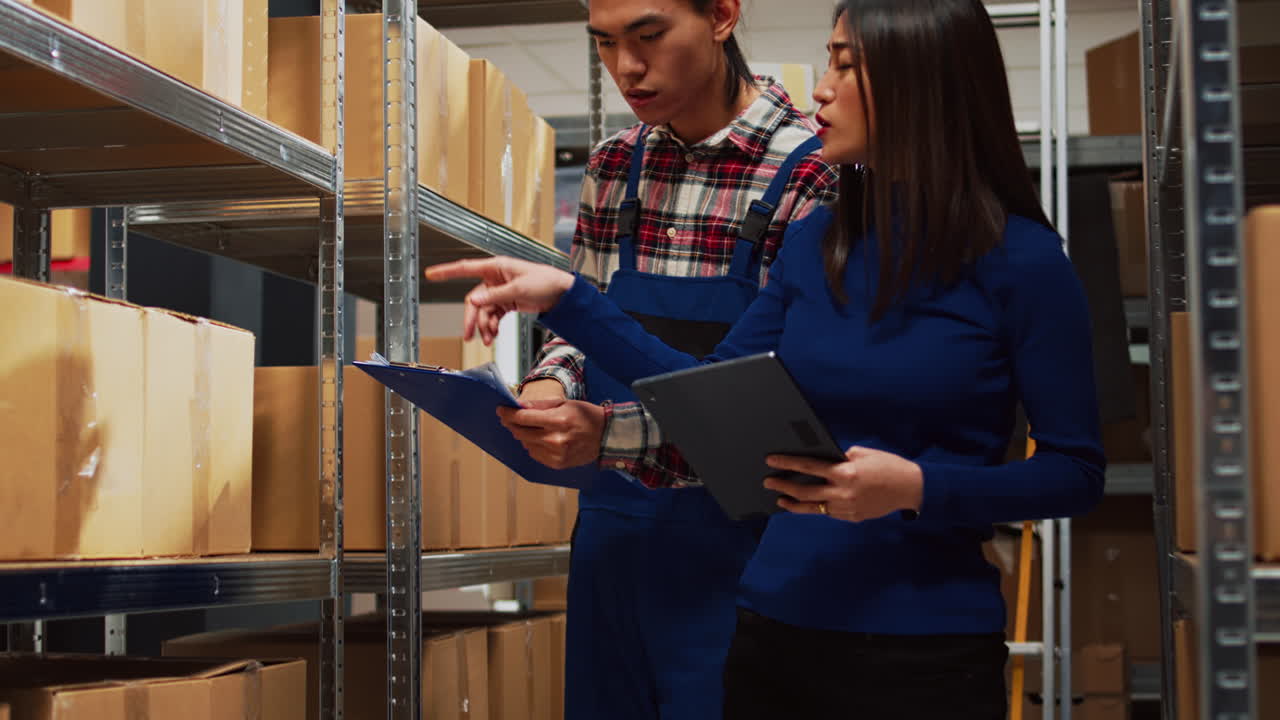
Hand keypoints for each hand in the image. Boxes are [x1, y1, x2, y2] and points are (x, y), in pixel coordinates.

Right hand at [425, 257, 574, 343]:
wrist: (562, 294)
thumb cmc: (545, 282)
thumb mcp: (518, 289)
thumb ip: (495, 296)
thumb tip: (475, 300)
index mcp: (496, 267)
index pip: (466, 268)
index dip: (447, 271)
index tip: (431, 274)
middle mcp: (495, 278)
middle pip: (475, 299)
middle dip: (472, 318)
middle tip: (469, 335)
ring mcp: (500, 291)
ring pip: (483, 311)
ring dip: (484, 326)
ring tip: (489, 339)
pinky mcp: (506, 302)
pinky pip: (493, 316)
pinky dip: (492, 326)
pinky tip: (493, 336)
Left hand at [497, 396, 605, 469]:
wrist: (607, 436)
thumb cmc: (587, 416)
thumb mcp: (565, 403)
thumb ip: (540, 406)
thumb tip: (518, 406)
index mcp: (558, 420)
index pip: (523, 418)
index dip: (508, 414)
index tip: (500, 410)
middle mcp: (555, 439)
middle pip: (521, 432)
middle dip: (512, 424)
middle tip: (508, 418)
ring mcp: (556, 454)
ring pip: (526, 444)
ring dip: (523, 435)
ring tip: (528, 427)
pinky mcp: (558, 464)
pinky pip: (535, 455)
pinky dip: (533, 446)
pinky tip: (539, 439)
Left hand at [763, 446, 923, 522]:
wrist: (911, 489)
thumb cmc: (888, 466)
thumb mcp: (864, 454)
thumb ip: (841, 457)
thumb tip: (823, 459)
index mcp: (845, 472)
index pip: (809, 467)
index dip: (788, 463)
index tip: (772, 461)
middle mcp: (843, 492)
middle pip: (805, 491)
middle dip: (784, 486)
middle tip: (769, 482)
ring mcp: (847, 508)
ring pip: (813, 508)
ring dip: (794, 504)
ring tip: (780, 500)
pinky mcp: (852, 517)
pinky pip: (828, 513)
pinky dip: (816, 508)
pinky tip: (806, 504)